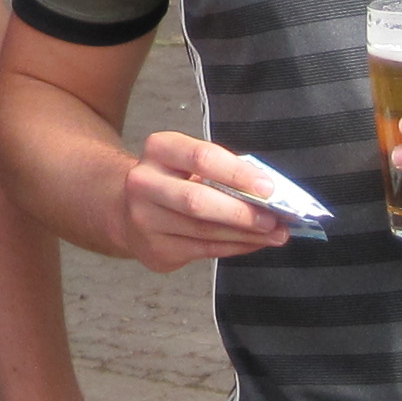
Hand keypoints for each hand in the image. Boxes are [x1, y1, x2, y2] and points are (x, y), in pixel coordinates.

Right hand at [116, 131, 294, 272]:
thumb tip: (266, 193)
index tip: (268, 188)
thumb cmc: (172, 180)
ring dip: (244, 234)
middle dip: (242, 212)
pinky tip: (253, 243)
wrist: (127, 207)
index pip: (202, 158)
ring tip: (273, 233)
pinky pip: (203, 250)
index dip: (238, 174)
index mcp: (159, 150)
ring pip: (203, 231)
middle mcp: (145, 183)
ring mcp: (146, 219)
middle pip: (198, 201)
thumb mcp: (188, 161)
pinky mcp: (155, 249)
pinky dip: (234, 247)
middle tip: (273, 218)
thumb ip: (222, 172)